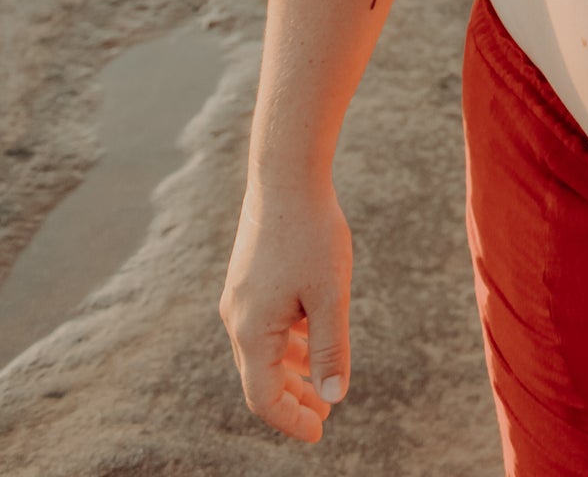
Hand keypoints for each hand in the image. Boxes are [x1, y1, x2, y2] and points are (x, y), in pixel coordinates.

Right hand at [220, 181, 353, 443]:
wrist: (286, 173)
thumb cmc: (311, 232)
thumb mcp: (330, 294)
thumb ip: (331, 349)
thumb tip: (333, 397)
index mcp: (252, 331)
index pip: (264, 398)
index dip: (292, 420)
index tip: (320, 431)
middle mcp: (237, 318)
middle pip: (261, 377)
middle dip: (293, 399)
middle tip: (324, 414)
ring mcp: (240, 297)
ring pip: (264, 349)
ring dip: (292, 370)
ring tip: (322, 382)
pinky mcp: (248, 278)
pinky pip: (265, 324)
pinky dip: (288, 341)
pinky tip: (313, 336)